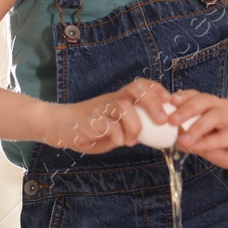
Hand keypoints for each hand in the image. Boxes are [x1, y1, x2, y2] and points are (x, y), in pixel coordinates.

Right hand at [41, 78, 171, 154]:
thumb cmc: (88, 128)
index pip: (141, 86)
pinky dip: (117, 135)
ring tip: (132, 139)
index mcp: (118, 99)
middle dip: (154, 103)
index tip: (170, 102)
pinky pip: (107, 125)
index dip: (157, 90)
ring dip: (134, 125)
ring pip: (123, 106)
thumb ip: (130, 129)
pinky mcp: (87, 122)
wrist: (57, 126)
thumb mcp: (114, 127)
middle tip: (163, 120)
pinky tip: (117, 142)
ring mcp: (98, 110)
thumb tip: (151, 136)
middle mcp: (110, 100)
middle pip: (136, 89)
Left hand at [167, 89, 227, 170]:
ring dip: (197, 124)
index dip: (179, 98)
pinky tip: (198, 146)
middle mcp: (223, 108)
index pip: (194, 96)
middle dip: (185, 108)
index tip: (163, 103)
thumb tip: (174, 140)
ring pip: (214, 115)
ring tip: (183, 136)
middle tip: (169, 119)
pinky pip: (224, 135)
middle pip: (203, 100)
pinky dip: (210, 141)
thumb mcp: (209, 145)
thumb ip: (194, 141)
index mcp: (213, 107)